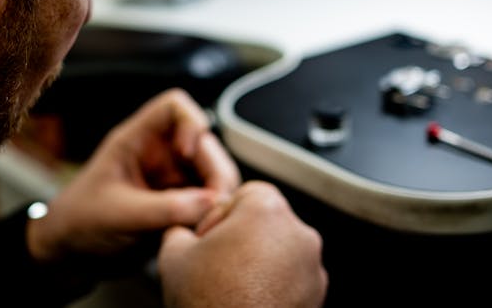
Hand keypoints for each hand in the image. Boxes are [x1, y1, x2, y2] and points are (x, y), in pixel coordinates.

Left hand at [26, 88, 239, 263]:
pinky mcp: (180, 206)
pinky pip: (210, 203)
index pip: (174, 107)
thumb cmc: (80, 222)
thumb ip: (163, 208)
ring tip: (207, 224)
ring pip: (214, 175)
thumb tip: (212, 201)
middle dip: (215, 171)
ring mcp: (172, 181)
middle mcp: (159, 155)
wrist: (71, 256)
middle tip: (214, 204)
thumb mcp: (118, 214)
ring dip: (218, 196)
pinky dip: (213, 215)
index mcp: (137, 141)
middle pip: (205, 144)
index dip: (190, 122)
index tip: (188, 153)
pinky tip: (203, 233)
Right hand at [158, 180, 327, 307]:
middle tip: (217, 264)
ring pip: (280, 250)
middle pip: (266, 221)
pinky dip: (274, 284)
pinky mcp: (317, 297)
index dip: (221, 216)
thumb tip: (184, 230)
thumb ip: (180, 227)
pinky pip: (292, 277)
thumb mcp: (174, 254)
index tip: (209, 239)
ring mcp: (312, 268)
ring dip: (258, 261)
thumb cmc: (209, 304)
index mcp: (267, 212)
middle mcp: (299, 235)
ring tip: (232, 285)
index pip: (245, 193)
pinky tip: (248, 300)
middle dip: (242, 238)